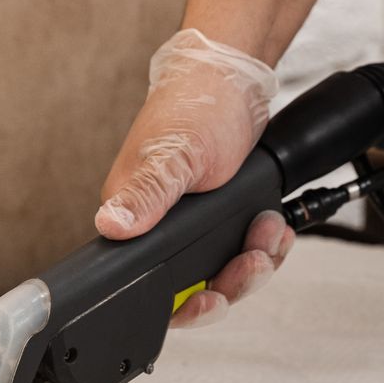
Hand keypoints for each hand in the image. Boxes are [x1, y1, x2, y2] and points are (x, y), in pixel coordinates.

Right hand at [97, 29, 293, 328]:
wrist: (232, 77)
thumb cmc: (196, 105)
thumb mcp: (174, 153)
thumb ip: (146, 193)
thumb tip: (110, 226)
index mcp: (135, 219)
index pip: (150, 288)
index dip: (185, 305)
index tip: (209, 299)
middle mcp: (160, 228)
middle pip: (195, 289)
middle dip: (231, 283)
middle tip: (253, 260)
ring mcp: (192, 225)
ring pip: (224, 273)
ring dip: (254, 262)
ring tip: (269, 233)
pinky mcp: (220, 216)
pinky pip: (242, 251)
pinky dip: (264, 246)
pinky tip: (273, 230)